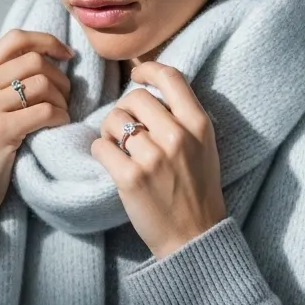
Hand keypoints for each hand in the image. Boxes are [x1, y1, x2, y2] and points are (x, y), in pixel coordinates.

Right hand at [0, 29, 73, 228]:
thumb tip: (46, 58)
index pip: (15, 38)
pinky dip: (61, 117)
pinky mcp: (0, 130)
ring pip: (43, 84)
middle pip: (34, 60)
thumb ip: (2, 81)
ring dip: (62, 99)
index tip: (66, 54)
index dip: (47, 41)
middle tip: (65, 96)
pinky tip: (58, 126)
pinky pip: (46, 111)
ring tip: (60, 114)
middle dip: (60, 76)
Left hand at [90, 61, 227, 259]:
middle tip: (126, 129)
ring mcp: (153, 158)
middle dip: (124, 110)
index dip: (147, 69)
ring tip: (120, 149)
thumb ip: (183, 116)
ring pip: (114, 120)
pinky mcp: (131, 178)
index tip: (136, 75)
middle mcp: (177, 137)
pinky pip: (100, 146)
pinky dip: (101, 152)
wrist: (194, 235)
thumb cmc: (197, 188)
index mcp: (199, 125)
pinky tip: (112, 163)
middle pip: (135, 98)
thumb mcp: (204, 145)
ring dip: (110, 132)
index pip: (170, 77)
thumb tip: (148, 86)